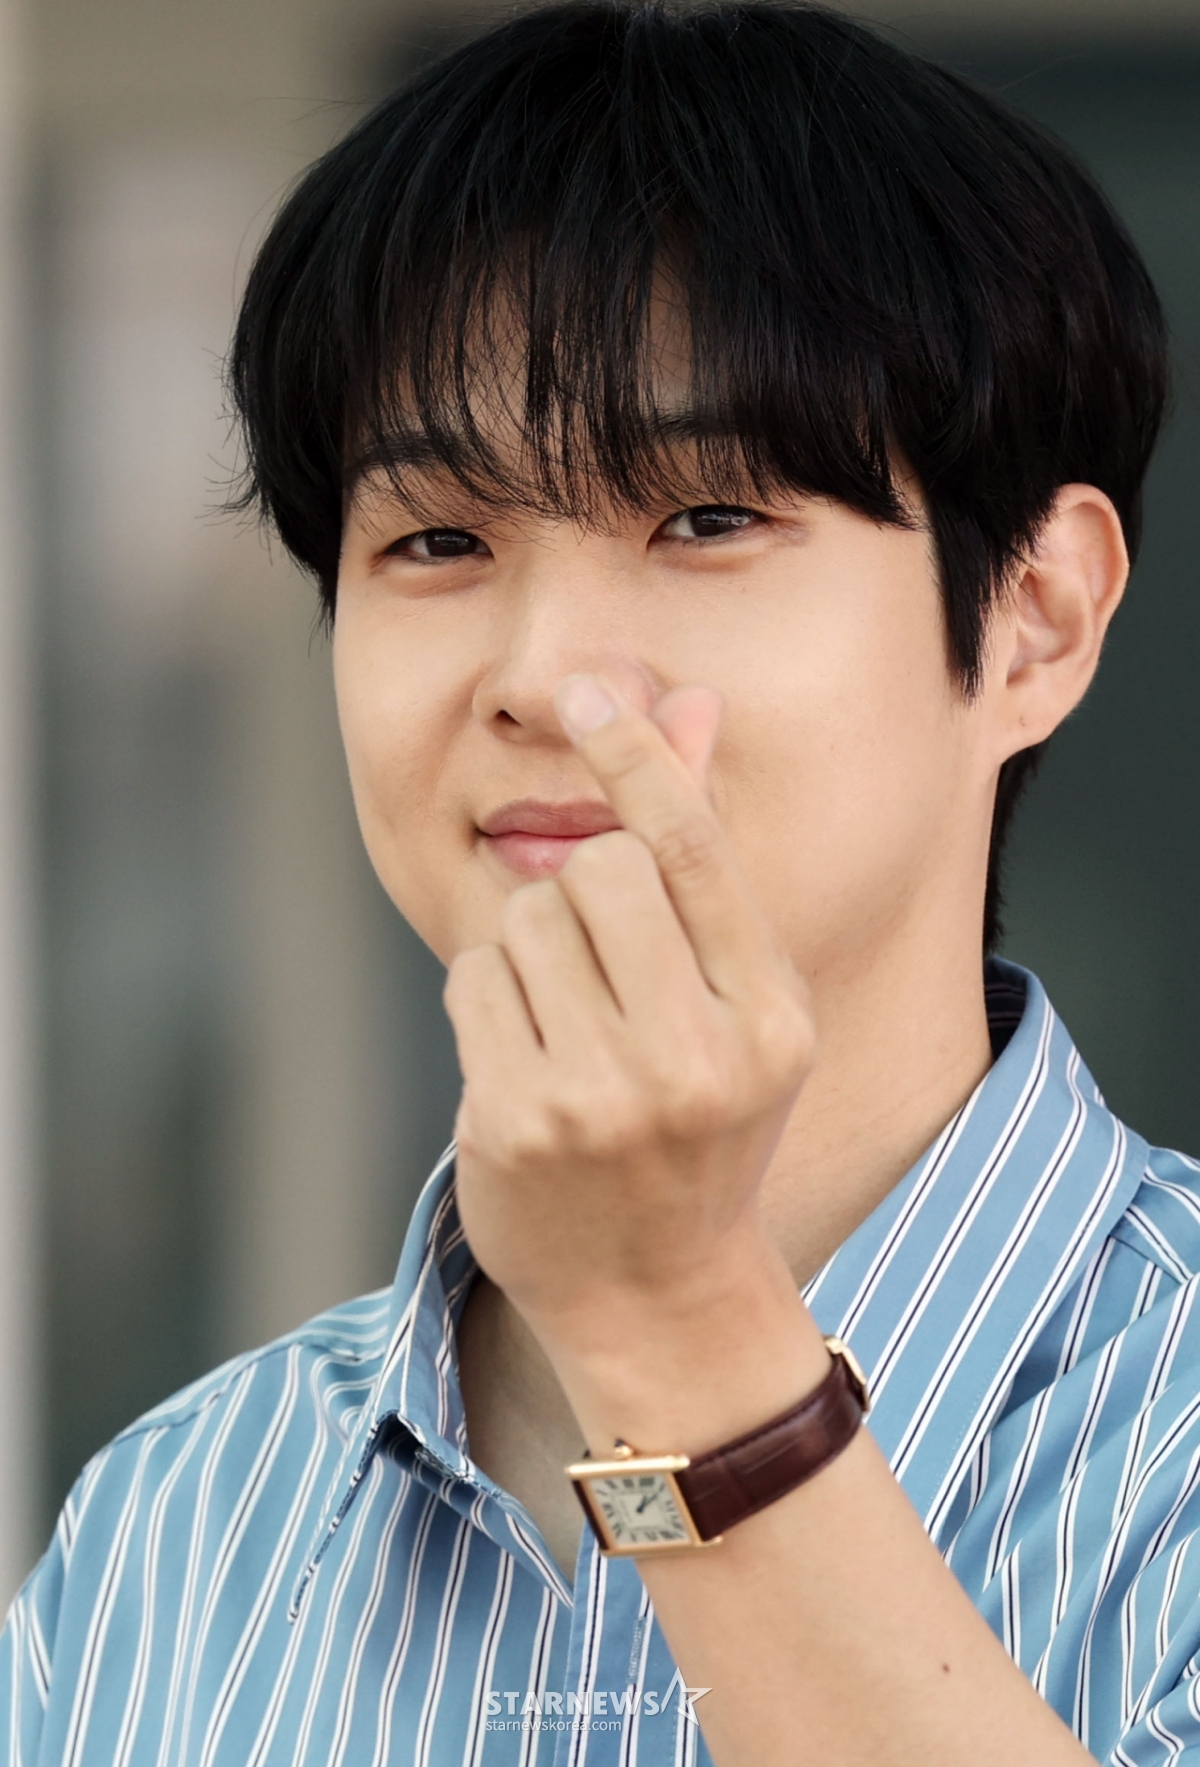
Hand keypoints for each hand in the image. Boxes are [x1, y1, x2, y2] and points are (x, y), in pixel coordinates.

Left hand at [444, 674, 815, 1362]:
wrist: (657, 1295)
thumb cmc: (700, 1129)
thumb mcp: (733, 1005)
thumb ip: (705, 861)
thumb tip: (685, 702)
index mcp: (769, 1016)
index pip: (695, 850)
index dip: (638, 758)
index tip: (588, 691)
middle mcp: (697, 1056)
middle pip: (599, 871)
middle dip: (580, 895)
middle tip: (596, 964)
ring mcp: (605, 1097)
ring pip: (525, 921)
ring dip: (527, 951)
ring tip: (564, 1026)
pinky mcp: (519, 1124)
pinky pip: (473, 983)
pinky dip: (487, 1003)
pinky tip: (522, 1064)